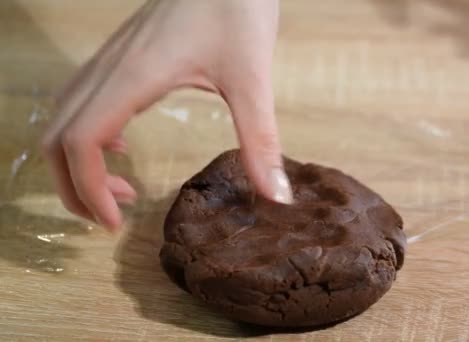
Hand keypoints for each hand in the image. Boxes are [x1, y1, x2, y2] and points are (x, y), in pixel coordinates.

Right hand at [41, 0, 292, 230]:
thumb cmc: (236, 8)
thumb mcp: (252, 77)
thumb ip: (261, 139)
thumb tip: (277, 196)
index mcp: (133, 76)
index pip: (81, 143)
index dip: (89, 190)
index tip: (119, 224)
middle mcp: (110, 68)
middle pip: (57, 137)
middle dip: (73, 186)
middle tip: (113, 217)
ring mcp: (111, 59)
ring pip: (64, 119)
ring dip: (77, 162)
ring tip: (120, 190)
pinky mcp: (122, 54)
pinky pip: (83, 100)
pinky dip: (89, 135)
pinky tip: (123, 148)